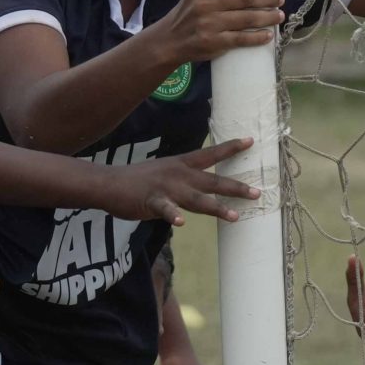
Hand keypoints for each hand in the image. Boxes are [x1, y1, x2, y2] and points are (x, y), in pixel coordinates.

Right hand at [105, 137, 259, 225]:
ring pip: (196, 199)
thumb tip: (199, 189)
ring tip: (234, 216)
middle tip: (257, 193)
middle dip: (235, 187)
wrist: (108, 183)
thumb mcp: (164, 173)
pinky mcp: (151, 202)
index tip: (250, 140)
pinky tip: (180, 223)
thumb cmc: (136, 181)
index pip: (210, 154)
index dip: (230, 147)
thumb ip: (183, 181)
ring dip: (216, 207)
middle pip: (212, 180)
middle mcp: (178, 174)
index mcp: (181, 165)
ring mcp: (165, 188)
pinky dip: (172, 216)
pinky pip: (164, 210)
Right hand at [153, 0, 282, 63]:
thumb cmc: (190, 10)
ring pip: (247, 18)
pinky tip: (268, 34)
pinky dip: (258, 37)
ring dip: (268, 16)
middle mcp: (205, 2)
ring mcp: (209, 23)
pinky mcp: (213, 42)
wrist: (171, 39)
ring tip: (279, 15)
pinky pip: (241, 38)